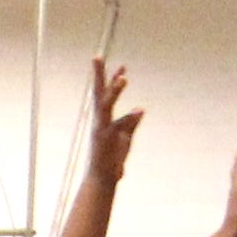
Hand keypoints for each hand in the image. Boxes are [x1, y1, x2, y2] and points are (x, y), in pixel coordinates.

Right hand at [84, 57, 141, 178]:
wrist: (102, 180)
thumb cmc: (112, 160)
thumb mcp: (124, 138)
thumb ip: (131, 124)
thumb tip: (140, 110)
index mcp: (103, 120)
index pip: (106, 95)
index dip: (113, 80)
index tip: (123, 66)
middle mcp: (99, 121)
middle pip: (98, 93)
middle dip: (98, 75)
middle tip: (96, 56)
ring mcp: (100, 129)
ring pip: (106, 105)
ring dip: (114, 91)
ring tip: (124, 77)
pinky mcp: (104, 139)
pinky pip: (117, 125)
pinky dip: (129, 118)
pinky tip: (140, 110)